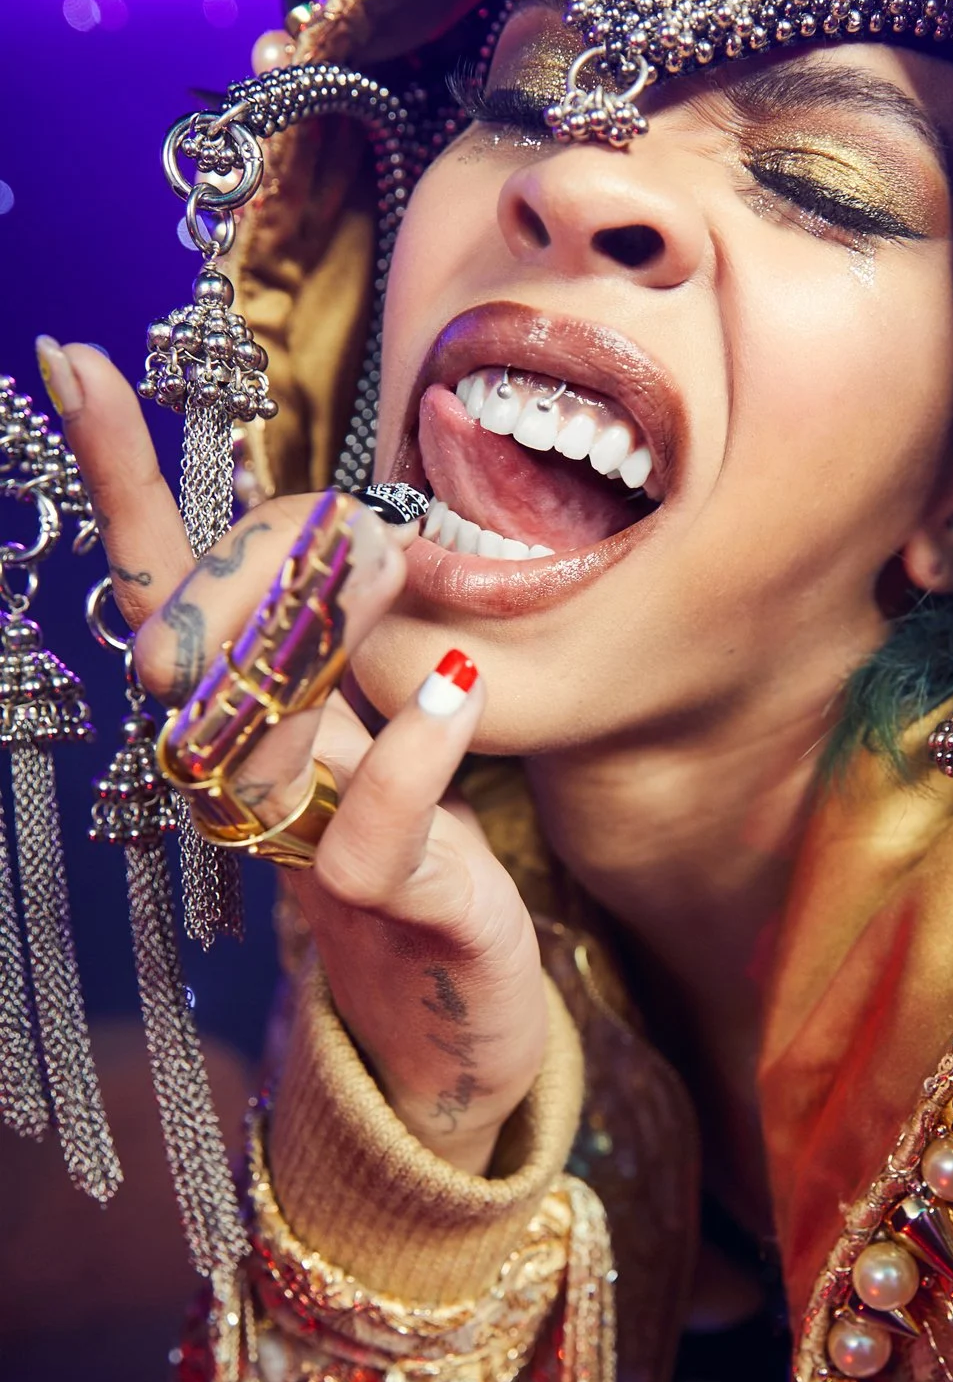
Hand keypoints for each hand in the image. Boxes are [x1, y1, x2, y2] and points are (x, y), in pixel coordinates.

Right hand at [38, 336, 548, 1177]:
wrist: (450, 1021)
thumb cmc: (409, 855)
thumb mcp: (364, 718)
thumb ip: (327, 627)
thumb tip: (294, 500)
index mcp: (246, 717)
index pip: (167, 587)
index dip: (122, 481)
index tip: (72, 360)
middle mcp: (255, 779)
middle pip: (196, 655)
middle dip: (213, 571)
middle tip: (293, 512)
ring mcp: (315, 845)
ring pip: (267, 737)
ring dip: (311, 641)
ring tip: (372, 560)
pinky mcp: (398, 901)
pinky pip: (378, 829)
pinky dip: (411, 758)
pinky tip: (451, 691)